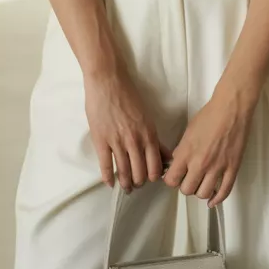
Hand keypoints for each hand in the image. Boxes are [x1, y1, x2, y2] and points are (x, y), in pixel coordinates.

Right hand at [83, 60, 172, 193]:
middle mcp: (135, 141)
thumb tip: (167, 155)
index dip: (153, 177)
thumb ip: (155, 138)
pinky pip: (106, 165)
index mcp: (148, 134)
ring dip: (125, 183)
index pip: (155, 166)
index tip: (150, 179)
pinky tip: (109, 183)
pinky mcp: (101, 140)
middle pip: (140, 173)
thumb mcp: (147, 117)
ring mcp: (117, 142)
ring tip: (125, 187)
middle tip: (136, 184)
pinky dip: (108, 178)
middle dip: (139, 182)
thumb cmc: (128, 95)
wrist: (108, 81)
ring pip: (124, 172)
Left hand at [161, 87, 255, 206]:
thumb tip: (177, 163)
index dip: (171, 179)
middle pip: (187, 190)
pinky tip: (212, 200)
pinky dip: (217, 199)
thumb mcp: (188, 131)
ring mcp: (218, 168)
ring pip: (204, 194)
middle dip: (185, 185)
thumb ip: (182, 150)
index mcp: (187, 153)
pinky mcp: (233, 169)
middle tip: (189, 178)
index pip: (171, 180)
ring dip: (200, 191)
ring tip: (202, 183)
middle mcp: (201, 164)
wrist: (232, 108)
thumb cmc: (209, 115)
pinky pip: (224, 191)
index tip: (174, 176)